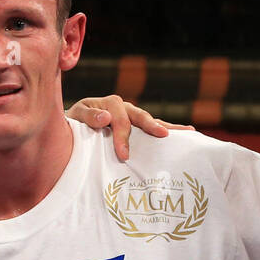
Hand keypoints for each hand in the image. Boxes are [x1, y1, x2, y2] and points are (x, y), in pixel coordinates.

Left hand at [67, 96, 191, 160]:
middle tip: (163, 135)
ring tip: (188, 131)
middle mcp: (123, 108)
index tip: (124, 155)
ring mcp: (131, 118)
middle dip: (151, 126)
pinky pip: (152, 129)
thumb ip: (87, 116)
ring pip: (151, 120)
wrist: (71, 128)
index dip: (122, 136)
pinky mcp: (135, 128)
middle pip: (140, 115)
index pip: (120, 119)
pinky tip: (184, 135)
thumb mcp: (75, 118)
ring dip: (168, 127)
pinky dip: (167, 131)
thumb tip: (105, 117)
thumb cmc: (73, 124)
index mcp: (109, 104)